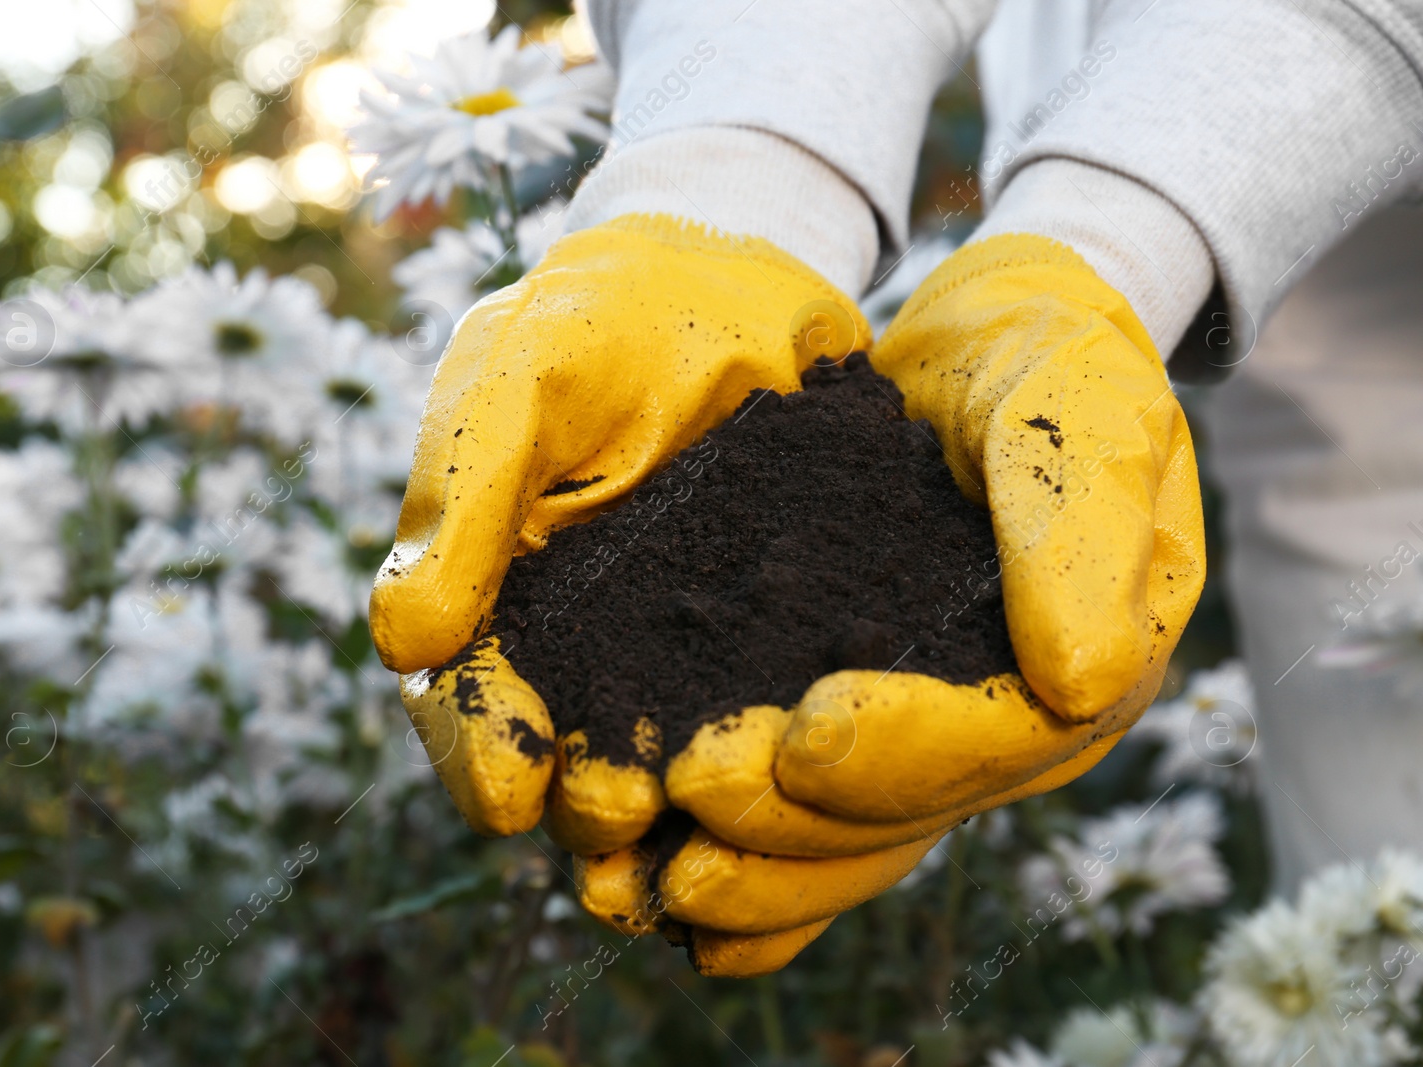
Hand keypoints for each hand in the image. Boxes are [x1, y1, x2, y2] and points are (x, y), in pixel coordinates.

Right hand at [376, 213, 867, 844]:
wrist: (732, 271)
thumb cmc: (598, 318)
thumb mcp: (518, 383)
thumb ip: (462, 503)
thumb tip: (402, 648)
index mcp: (495, 593)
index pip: (466, 697)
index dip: (480, 752)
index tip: (509, 796)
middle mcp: (582, 641)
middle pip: (562, 755)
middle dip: (579, 800)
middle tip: (617, 811)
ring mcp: (679, 649)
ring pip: (660, 761)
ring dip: (668, 815)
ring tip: (692, 841)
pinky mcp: (768, 641)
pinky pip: (760, 721)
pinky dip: (766, 771)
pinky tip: (789, 803)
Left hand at [562, 232, 1205, 975]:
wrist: (992, 343)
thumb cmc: (1054, 362)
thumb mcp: (1086, 413)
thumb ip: (1081, 532)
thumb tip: (1080, 681)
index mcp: (1086, 669)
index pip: (996, 741)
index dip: (903, 753)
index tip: (805, 739)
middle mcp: (1002, 728)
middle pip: (902, 815)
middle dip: (794, 822)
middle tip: (687, 791)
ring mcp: (924, 732)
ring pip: (841, 840)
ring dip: (748, 874)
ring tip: (642, 880)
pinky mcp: (854, 716)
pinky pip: (803, 814)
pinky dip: (742, 875)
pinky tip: (653, 898)